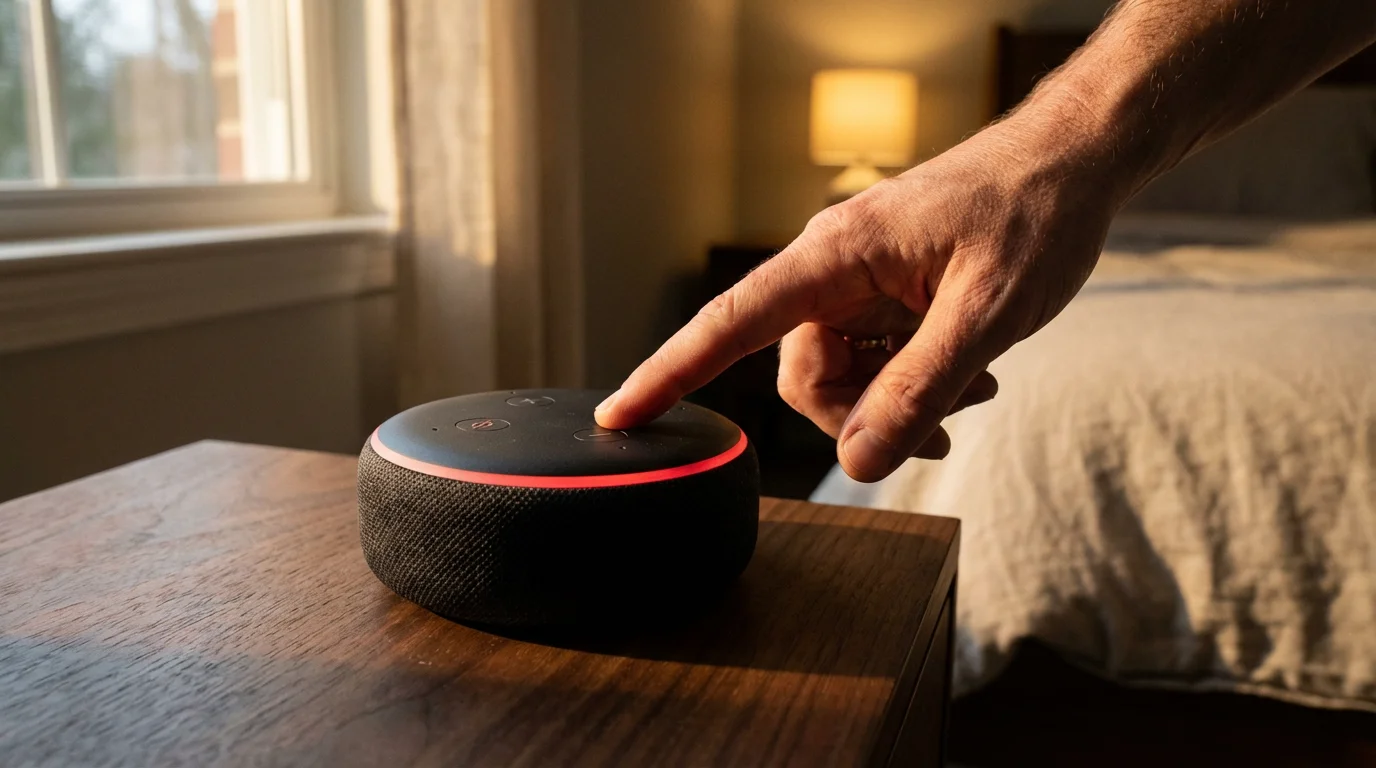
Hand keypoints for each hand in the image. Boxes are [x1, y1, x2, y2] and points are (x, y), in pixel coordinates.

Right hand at [596, 111, 1127, 481]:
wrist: (1074, 163)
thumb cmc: (1034, 216)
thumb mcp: (987, 312)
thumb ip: (920, 389)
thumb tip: (857, 463)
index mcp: (836, 255)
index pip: (732, 320)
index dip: (670, 372)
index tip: (618, 416)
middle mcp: (831, 267)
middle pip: (800, 372)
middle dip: (861, 411)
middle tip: (943, 419)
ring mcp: (857, 280)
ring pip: (839, 372)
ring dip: (896, 397)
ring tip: (973, 385)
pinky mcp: (882, 292)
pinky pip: (870, 356)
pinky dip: (910, 379)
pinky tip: (969, 374)